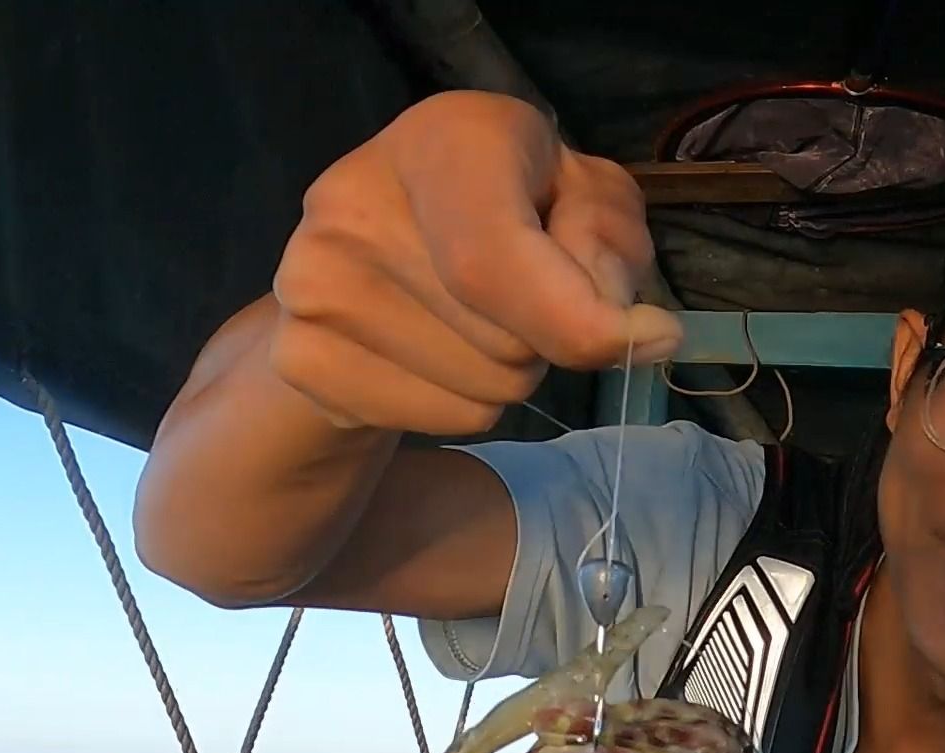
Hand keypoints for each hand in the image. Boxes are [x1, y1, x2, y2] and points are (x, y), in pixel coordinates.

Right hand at [269, 90, 679, 434]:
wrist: (371, 245)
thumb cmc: (504, 204)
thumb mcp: (581, 195)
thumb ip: (610, 246)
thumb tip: (634, 334)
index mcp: (439, 141)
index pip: (495, 262)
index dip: (578, 320)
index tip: (645, 334)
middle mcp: (355, 203)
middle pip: (507, 342)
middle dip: (548, 341)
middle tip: (525, 297)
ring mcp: (312, 284)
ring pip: (483, 392)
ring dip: (510, 375)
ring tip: (478, 319)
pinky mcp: (299, 353)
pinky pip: (442, 419)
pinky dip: (465, 405)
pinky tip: (439, 352)